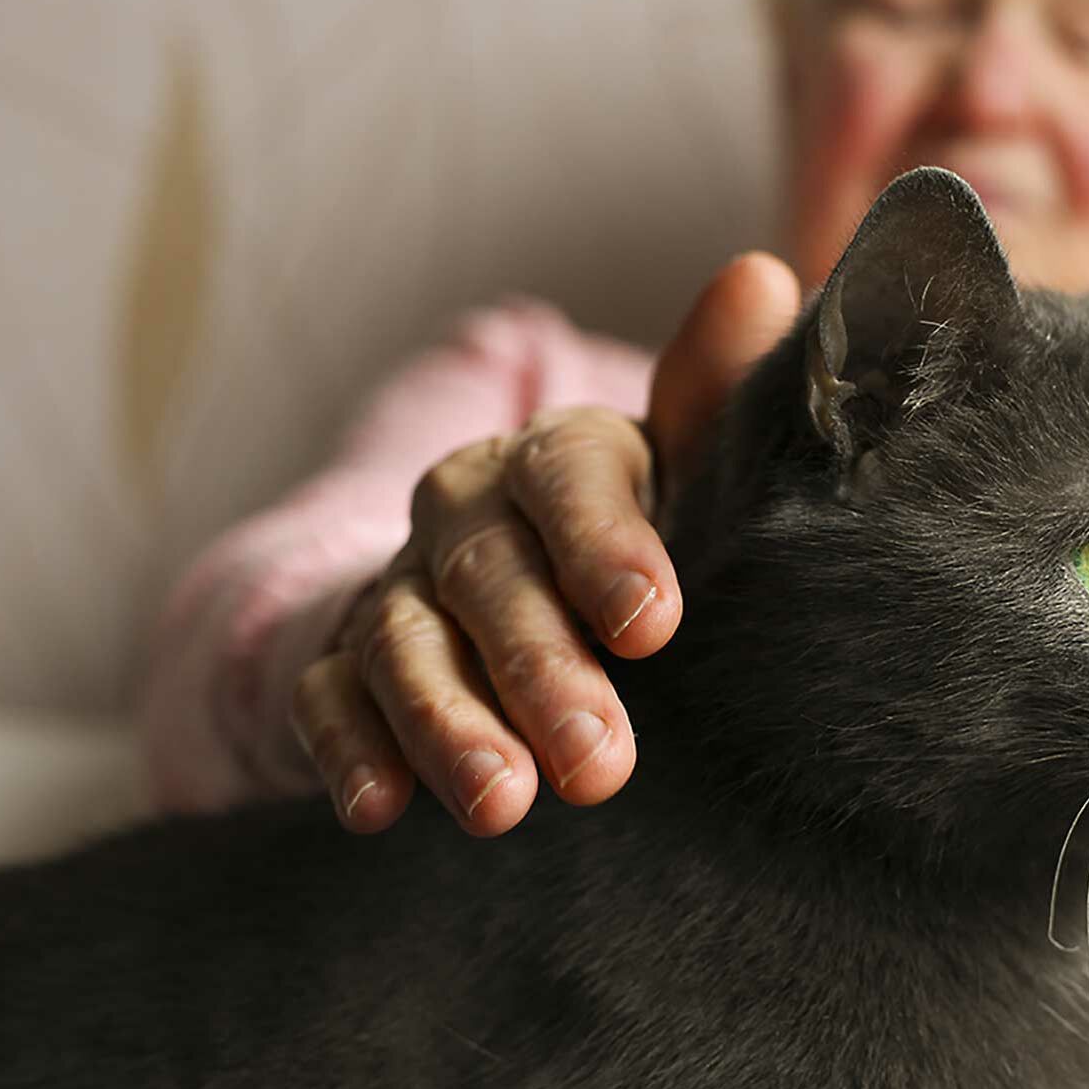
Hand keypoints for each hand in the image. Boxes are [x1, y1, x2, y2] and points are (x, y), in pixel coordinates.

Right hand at [290, 253, 800, 834]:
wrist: (516, 584)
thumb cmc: (631, 537)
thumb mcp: (684, 472)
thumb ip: (713, 397)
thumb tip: (761, 280)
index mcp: (554, 456)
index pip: (569, 477)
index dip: (605, 546)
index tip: (652, 625)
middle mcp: (464, 512)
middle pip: (489, 576)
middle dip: (539, 668)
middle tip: (598, 762)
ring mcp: (396, 587)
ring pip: (404, 641)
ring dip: (446, 723)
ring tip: (502, 804)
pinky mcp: (340, 662)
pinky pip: (327, 699)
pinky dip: (348, 749)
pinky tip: (378, 809)